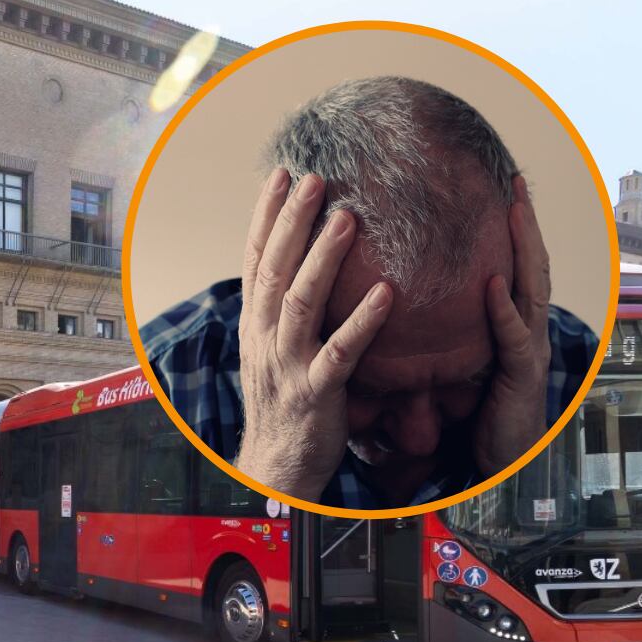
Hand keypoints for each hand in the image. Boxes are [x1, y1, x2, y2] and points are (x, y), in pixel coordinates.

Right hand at [233, 168, 393, 501]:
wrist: (278, 466)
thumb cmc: (287, 404)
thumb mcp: (274, 351)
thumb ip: (284, 311)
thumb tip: (301, 265)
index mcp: (256, 326)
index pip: (257, 261)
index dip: (266, 217)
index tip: (283, 175)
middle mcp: (265, 339)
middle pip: (275, 271)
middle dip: (292, 222)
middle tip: (316, 179)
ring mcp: (288, 365)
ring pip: (301, 304)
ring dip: (323, 259)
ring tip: (347, 219)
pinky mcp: (316, 393)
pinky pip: (340, 353)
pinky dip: (361, 323)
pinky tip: (385, 294)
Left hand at [476, 174, 552, 476]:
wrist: (500, 464)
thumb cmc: (480, 415)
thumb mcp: (465, 364)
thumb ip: (453, 333)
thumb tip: (418, 302)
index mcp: (510, 326)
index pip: (512, 266)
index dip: (510, 230)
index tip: (500, 188)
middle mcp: (526, 332)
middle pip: (530, 266)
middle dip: (527, 223)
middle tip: (517, 182)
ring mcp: (528, 352)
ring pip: (531, 291)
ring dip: (525, 250)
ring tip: (516, 211)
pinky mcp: (520, 378)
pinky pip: (512, 339)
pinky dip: (504, 311)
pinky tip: (493, 286)